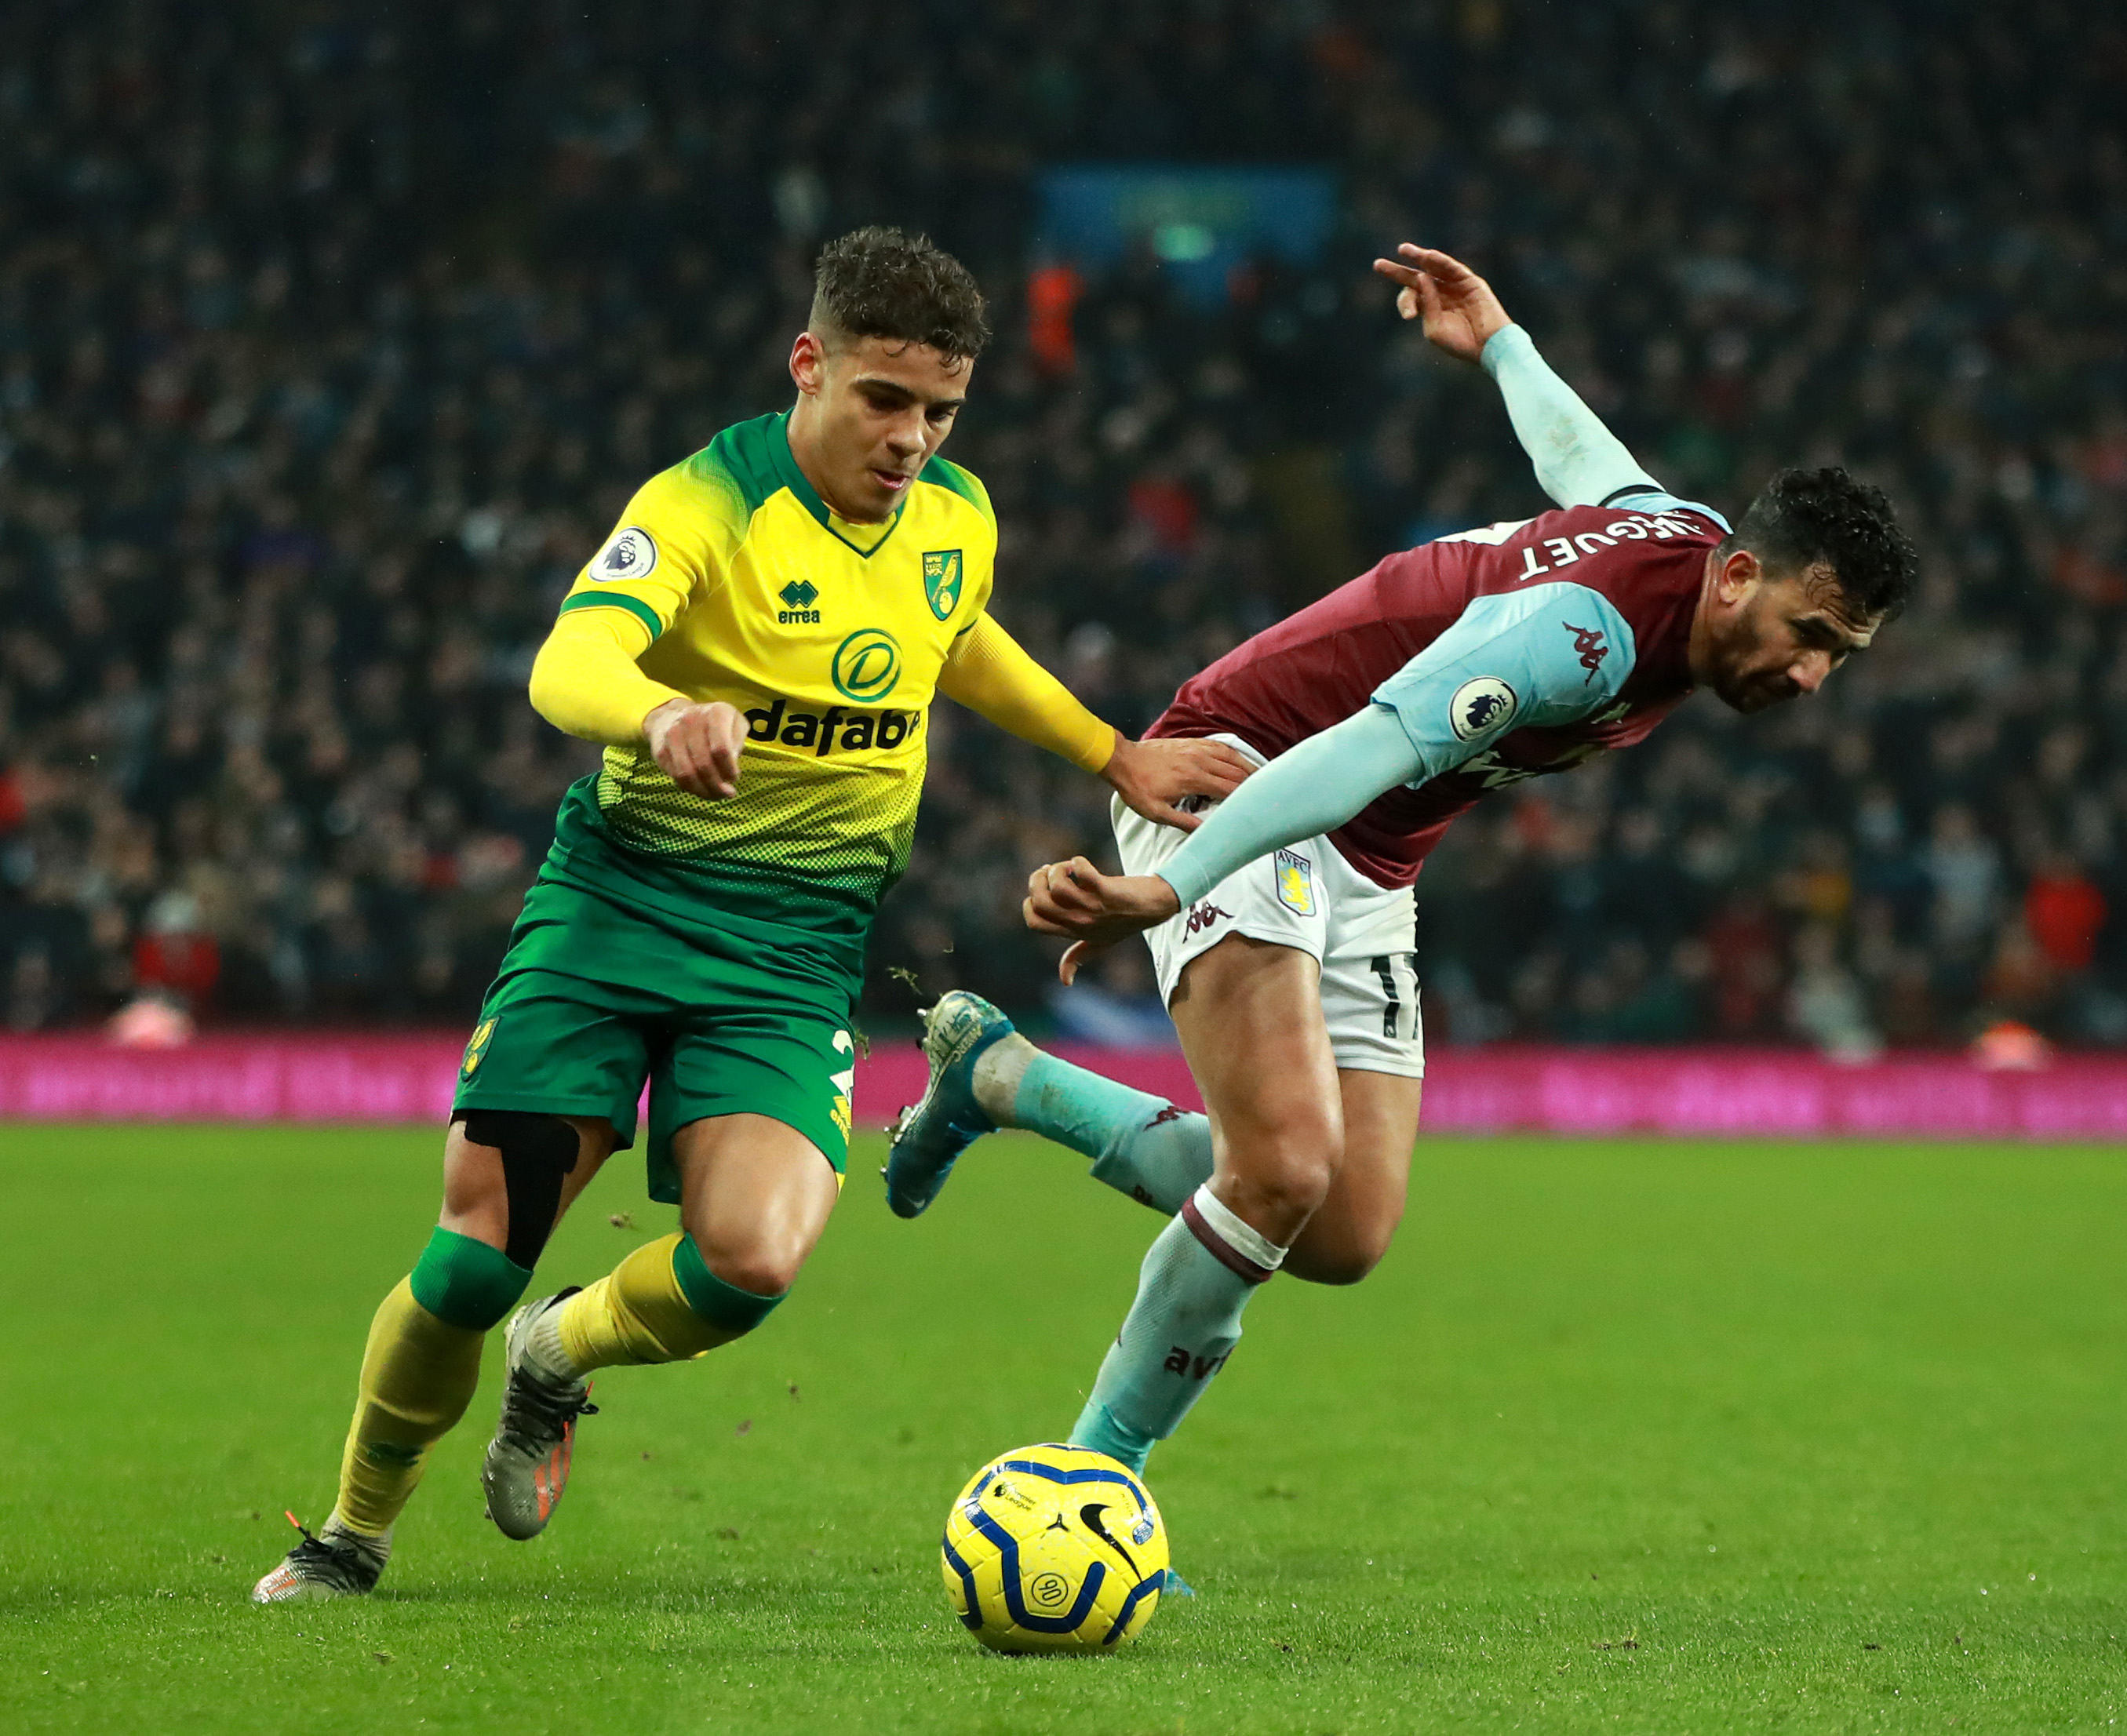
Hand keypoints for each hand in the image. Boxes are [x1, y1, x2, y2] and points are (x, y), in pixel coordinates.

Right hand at [644, 698, 746, 798]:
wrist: (671, 715)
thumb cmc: (712, 724)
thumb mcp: (735, 723)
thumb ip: (738, 741)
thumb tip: (731, 764)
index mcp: (715, 713)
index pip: (721, 749)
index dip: (729, 769)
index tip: (734, 778)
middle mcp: (691, 721)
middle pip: (704, 764)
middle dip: (718, 785)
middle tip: (726, 793)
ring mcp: (673, 735)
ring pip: (688, 774)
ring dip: (704, 791)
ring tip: (715, 795)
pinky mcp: (661, 751)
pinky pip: (676, 776)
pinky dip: (691, 788)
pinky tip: (701, 788)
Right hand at [1022, 857, 1181, 984]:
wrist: (1156, 907)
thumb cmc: (1126, 922)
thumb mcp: (1100, 942)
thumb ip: (1078, 956)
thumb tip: (1065, 981)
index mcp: (1073, 931)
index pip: (1034, 923)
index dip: (1030, 902)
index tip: (1043, 888)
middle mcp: (1080, 922)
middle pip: (1040, 902)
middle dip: (1037, 881)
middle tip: (1051, 871)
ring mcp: (1094, 907)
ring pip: (1057, 887)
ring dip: (1057, 870)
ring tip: (1068, 867)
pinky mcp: (1107, 891)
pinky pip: (1083, 873)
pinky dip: (1078, 863)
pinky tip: (1081, 863)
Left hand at [1100, 734, 1254, 830]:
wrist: (1123, 760)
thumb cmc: (1137, 788)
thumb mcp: (1157, 813)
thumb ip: (1184, 823)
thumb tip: (1207, 832)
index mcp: (1192, 780)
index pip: (1229, 789)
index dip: (1246, 798)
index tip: (1260, 806)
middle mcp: (1199, 761)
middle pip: (1235, 772)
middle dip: (1254, 783)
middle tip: (1270, 793)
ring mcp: (1196, 749)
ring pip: (1231, 757)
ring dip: (1248, 767)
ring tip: (1263, 777)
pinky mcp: (1192, 743)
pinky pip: (1220, 747)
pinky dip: (1234, 755)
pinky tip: (1240, 761)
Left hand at [1371, 243, 1511, 363]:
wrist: (1487, 347)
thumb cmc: (1461, 343)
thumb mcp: (1434, 327)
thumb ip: (1426, 304)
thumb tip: (1421, 276)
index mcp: (1430, 309)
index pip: (1410, 297)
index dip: (1405, 302)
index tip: (1409, 315)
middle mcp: (1442, 295)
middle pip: (1416, 278)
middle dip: (1398, 272)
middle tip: (1377, 265)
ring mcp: (1456, 287)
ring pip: (1434, 269)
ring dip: (1419, 257)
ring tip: (1402, 250)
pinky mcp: (1470, 282)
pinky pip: (1452, 269)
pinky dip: (1440, 261)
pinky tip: (1427, 255)